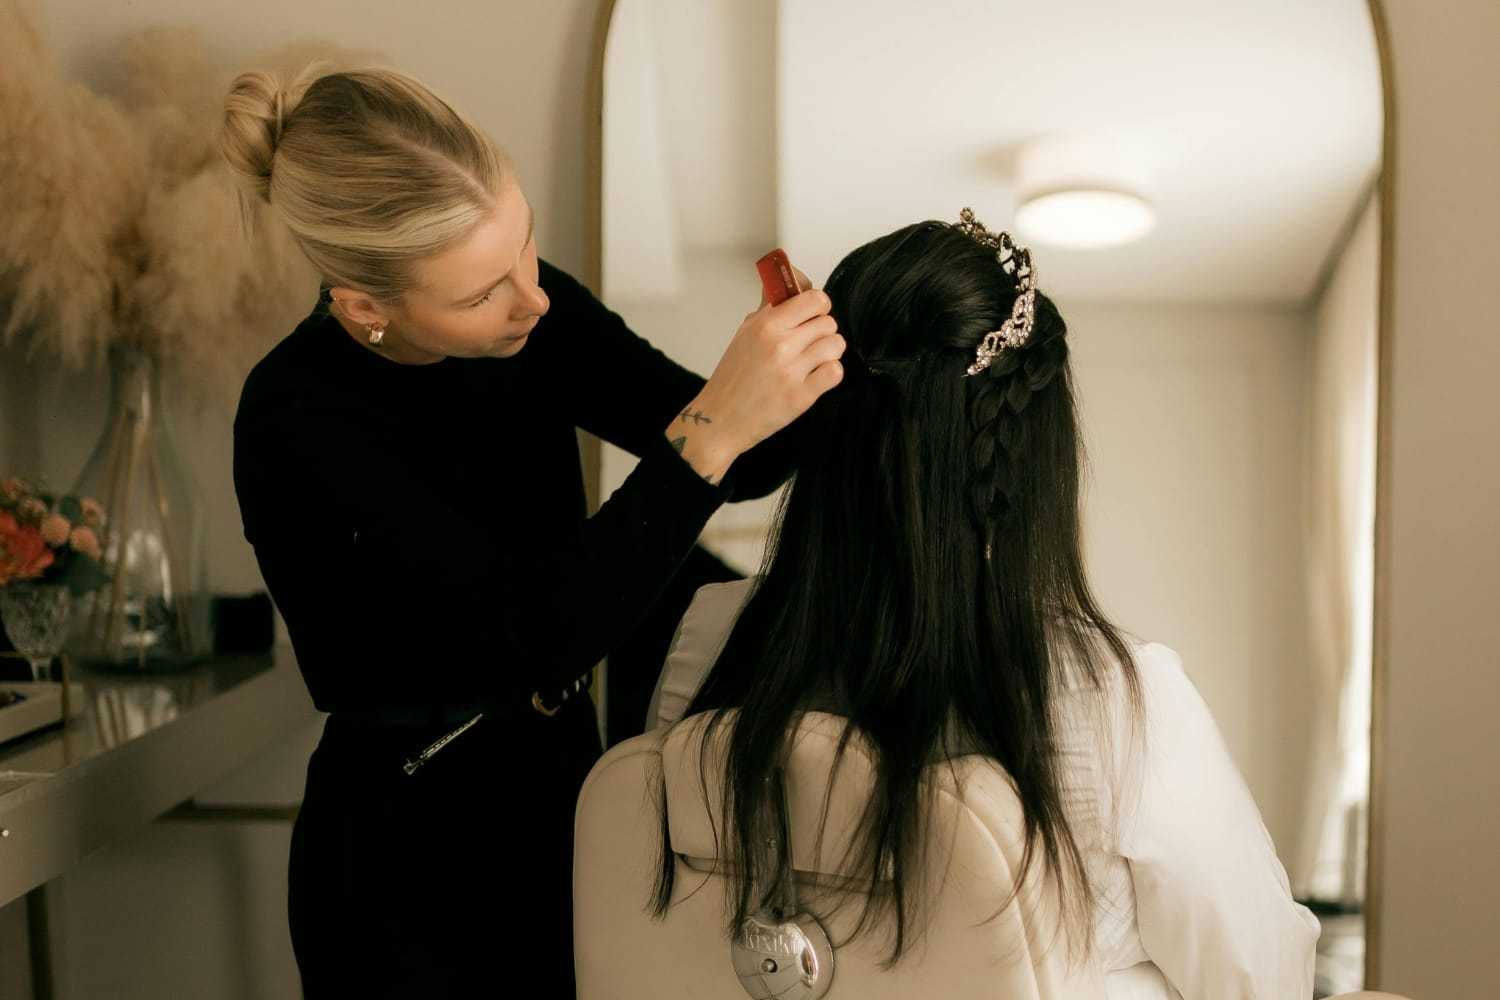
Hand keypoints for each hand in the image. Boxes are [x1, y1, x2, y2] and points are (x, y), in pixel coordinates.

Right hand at [667, 273, 843, 483]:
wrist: (719, 418)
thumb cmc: (732, 376)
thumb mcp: (745, 333)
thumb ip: (769, 308)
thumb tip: (786, 279)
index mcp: (765, 325)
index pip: (814, 299)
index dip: (818, 306)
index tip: (812, 315)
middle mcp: (779, 345)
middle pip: (829, 322)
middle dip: (822, 332)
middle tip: (808, 344)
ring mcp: (791, 371)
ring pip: (835, 345)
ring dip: (828, 353)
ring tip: (813, 361)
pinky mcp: (801, 396)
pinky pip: (835, 372)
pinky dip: (829, 374)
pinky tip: (815, 377)